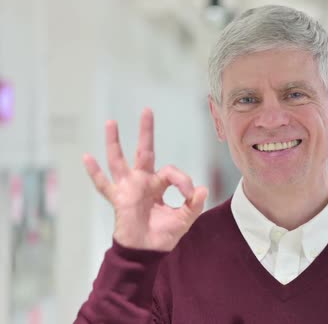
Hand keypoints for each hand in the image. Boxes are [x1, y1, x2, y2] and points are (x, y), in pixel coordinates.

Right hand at [82, 108, 207, 250]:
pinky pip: (104, 185)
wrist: (147, 253)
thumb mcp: (184, 219)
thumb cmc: (163, 235)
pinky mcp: (119, 199)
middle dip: (146, 132)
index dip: (183, 180)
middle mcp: (143, 182)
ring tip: (112, 122)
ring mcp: (128, 188)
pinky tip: (87, 157)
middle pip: (144, 151)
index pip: (171, 172)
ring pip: (119, 160)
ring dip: (115, 142)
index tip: (191, 194)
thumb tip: (203, 189)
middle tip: (147, 110)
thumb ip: (194, 205)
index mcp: (159, 185)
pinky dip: (95, 172)